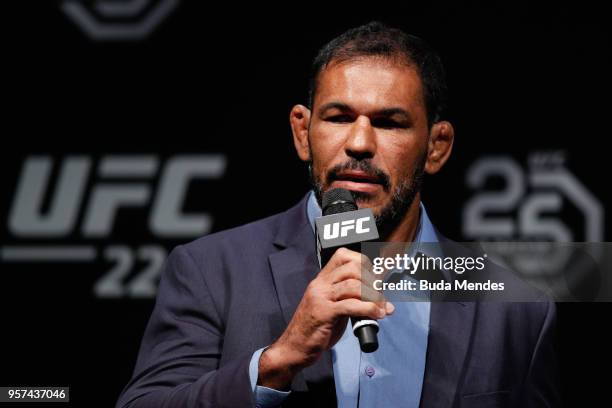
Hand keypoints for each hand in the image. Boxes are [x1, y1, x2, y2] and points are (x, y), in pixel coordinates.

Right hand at [258, 247, 393, 389]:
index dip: (364, 263)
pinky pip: (351, 305)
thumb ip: (353, 299)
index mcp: (322, 279)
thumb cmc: (315, 328)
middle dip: (372, 281)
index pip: (344, 256)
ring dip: (374, 297)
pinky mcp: (324, 313)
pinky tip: (376, 315)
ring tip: (381, 308)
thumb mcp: (333, 307)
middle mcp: (321, 284)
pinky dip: (369, 309)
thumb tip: (382, 300)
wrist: (294, 347)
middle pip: (352, 268)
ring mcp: (321, 297)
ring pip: (353, 285)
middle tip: (380, 296)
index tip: (376, 278)